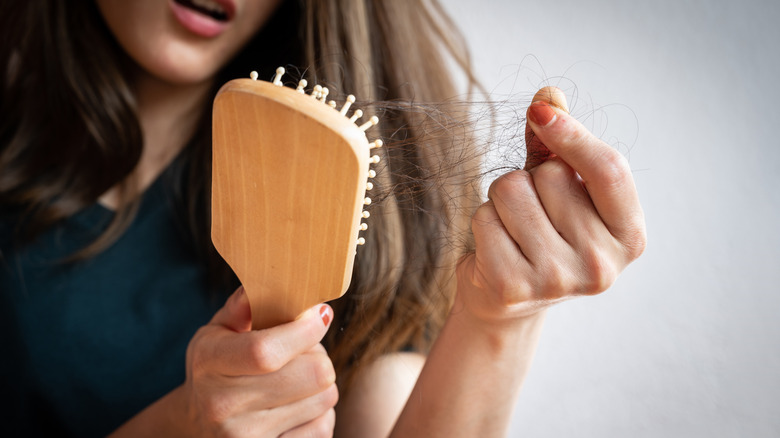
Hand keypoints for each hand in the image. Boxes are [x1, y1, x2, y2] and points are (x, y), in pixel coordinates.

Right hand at [183, 287, 337, 436]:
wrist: (197, 425)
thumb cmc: (217, 367)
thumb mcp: (218, 331)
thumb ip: (244, 304)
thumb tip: (272, 279)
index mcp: (209, 363)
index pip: (266, 351)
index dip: (304, 331)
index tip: (319, 315)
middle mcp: (222, 406)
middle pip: (312, 374)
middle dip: (317, 354)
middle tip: (304, 351)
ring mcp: (245, 437)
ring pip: (325, 398)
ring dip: (321, 384)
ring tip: (297, 380)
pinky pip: (324, 428)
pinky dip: (320, 413)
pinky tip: (298, 407)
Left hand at [456, 96, 646, 323]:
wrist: (506, 299)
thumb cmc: (540, 233)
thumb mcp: (558, 190)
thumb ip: (557, 146)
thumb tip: (550, 95)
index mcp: (629, 236)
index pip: (609, 170)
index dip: (574, 134)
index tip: (542, 110)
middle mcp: (602, 264)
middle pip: (550, 175)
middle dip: (530, 180)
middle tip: (532, 216)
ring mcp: (559, 280)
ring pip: (511, 191)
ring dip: (501, 200)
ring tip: (512, 230)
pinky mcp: (514, 287)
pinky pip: (484, 217)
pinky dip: (482, 222)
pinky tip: (495, 248)